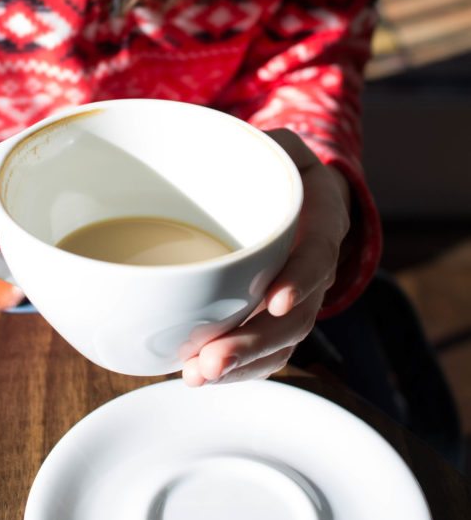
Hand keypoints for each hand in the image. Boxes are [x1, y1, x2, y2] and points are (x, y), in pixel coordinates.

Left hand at [181, 129, 350, 385]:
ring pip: (279, 343)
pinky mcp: (273, 317)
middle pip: (295, 316)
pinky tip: (201, 376)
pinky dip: (238, 370)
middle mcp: (313, 267)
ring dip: (241, 364)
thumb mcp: (279, 145)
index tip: (274, 301)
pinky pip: (266, 352)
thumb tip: (227, 143)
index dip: (301, 278)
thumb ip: (264, 143)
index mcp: (321, 219)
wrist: (297, 197)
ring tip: (198, 375)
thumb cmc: (280, 168)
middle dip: (254, 343)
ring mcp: (297, 298)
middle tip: (211, 361)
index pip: (318, 253)